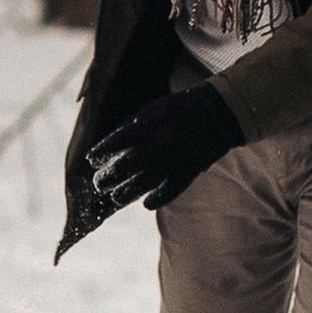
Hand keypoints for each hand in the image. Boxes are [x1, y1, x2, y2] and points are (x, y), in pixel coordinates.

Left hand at [81, 85, 241, 221]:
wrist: (219, 114)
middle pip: (125, 167)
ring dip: (125, 194)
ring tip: (116, 198)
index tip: (92, 159)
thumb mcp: (153, 109)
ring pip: (143, 184)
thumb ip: (133, 126)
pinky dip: (156, 201)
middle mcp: (158, 144)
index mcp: (149, 125)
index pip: (117, 142)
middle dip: (108, 177)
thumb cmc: (182, 108)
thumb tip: (111, 146)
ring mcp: (173, 161)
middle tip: (99, 184)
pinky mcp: (187, 173)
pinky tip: (146, 204)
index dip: (102, 152)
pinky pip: (168, 193)